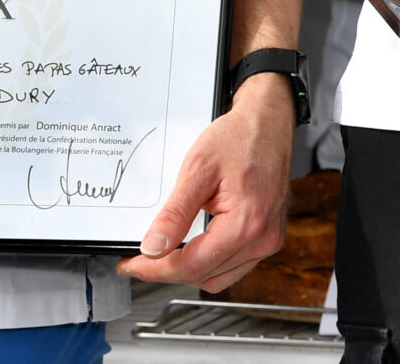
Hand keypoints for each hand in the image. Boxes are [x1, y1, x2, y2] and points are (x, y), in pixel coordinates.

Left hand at [119, 73, 295, 290]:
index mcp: (247, 223)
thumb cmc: (240, 138)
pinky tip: (192, 248)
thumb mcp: (197, 170)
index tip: (131, 264)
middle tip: (140, 259)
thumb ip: (174, 214)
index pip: (191, 265)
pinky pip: (233, 267)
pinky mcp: (268, 237)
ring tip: (163, 255)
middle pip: (203, 276)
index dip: (155, 269)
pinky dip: (208, 263)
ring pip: (218, 277)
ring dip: (188, 270)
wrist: (267, 122)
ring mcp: (268, 240)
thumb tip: (152, 248)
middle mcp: (263, 238)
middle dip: (167, 270)